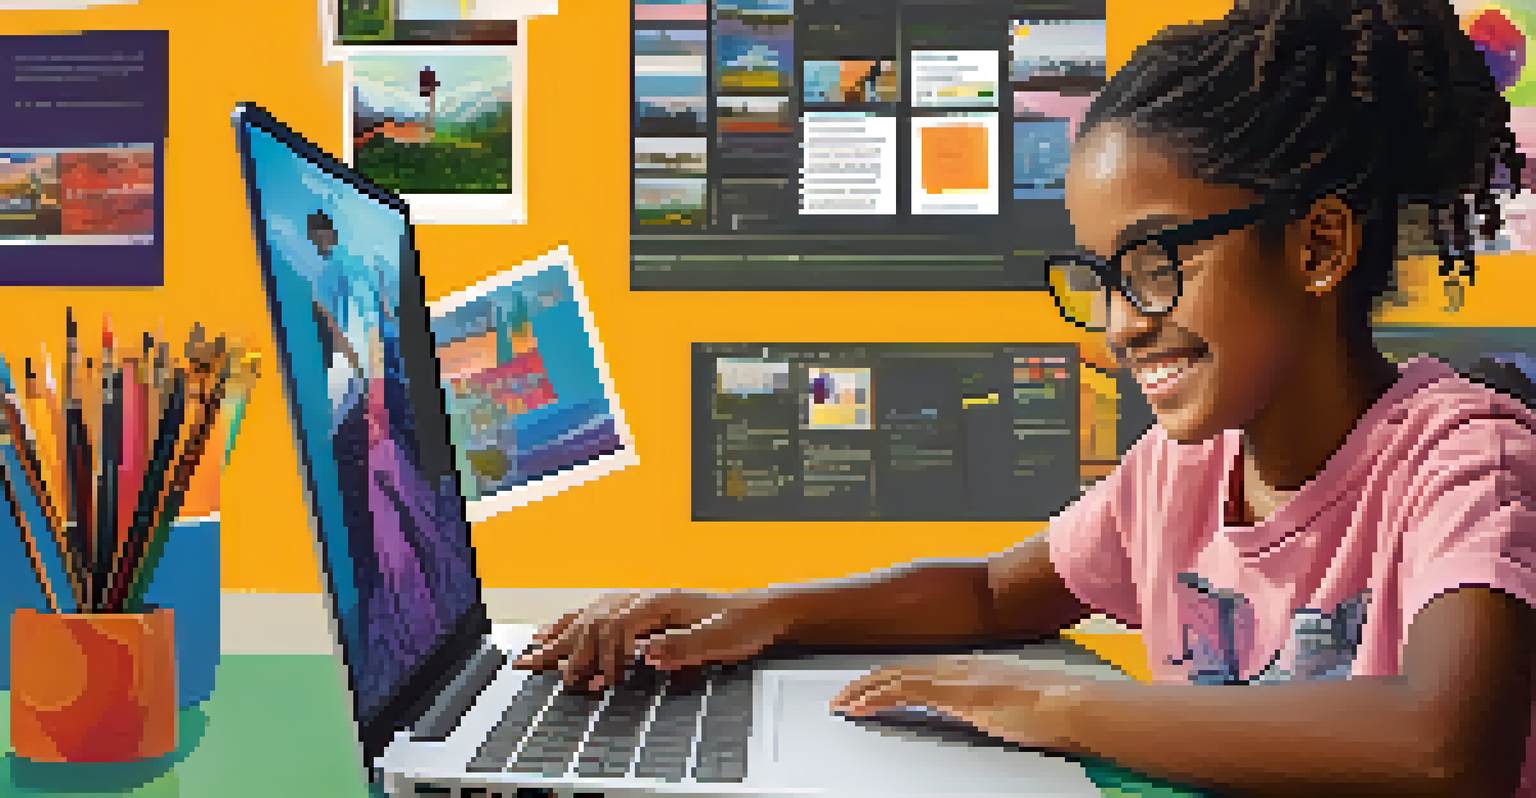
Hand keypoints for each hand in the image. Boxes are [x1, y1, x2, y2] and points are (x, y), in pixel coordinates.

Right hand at [513, 590, 791, 690]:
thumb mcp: (719, 640)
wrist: (761, 612)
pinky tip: (558, 630)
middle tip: (541, 673)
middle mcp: (645, 599)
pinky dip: (572, 624)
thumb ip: (682, 647)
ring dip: (560, 636)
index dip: (600, 656)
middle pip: (593, 620)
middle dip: (566, 649)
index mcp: (660, 603)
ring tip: (532, 653)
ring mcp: (642, 602)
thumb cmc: (742, 624)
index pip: (614, 627)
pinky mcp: (644, 611)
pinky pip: (598, 614)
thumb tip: (647, 653)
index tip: (592, 682)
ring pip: (589, 615)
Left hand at [829, 655, 1092, 751]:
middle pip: (897, 669)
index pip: (914, 669)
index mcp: (967, 668)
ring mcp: (953, 677)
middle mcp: (956, 666)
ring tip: (842, 704)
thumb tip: (978, 714)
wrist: (1069, 705)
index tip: (864, 692)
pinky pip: (904, 691)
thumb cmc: (1050, 710)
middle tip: (842, 698)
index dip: (885, 679)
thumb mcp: (1008, 706)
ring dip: (863, 691)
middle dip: (866, 683)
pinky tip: (862, 708)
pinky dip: (877, 698)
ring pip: (894, 677)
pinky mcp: (953, 693)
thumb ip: (986, 706)